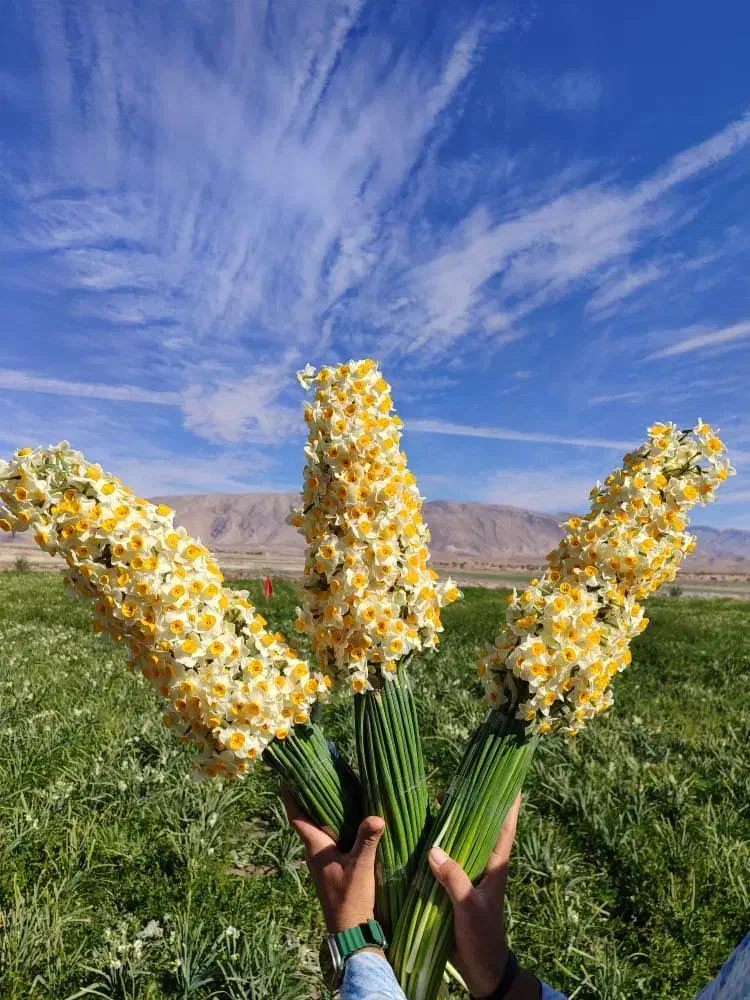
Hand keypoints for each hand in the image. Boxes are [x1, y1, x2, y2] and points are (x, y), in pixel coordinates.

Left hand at [283, 789, 385, 934]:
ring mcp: (323, 860)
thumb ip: (367, 840)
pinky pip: (330, 839)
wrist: (350, 930)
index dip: (290, 797)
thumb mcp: (360, 866)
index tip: (285, 777)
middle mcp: (315, 851)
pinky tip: (350, 820)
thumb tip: (376, 815)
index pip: (297, 817)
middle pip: (307, 819)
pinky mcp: (333, 868)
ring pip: (319, 830)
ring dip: (322, 812)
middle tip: (314, 774)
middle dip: (308, 798)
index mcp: (315, 847)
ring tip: (333, 790)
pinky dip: (336, 826)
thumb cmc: (350, 898)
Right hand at [428, 795, 536, 998]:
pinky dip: (437, 847)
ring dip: (453, 824)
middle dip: (475, 805)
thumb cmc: (483, 937)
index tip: (512, 781)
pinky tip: (421, 836)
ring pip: (464, 843)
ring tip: (437, 800)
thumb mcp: (469, 907)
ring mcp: (471, 877)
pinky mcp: (455, 888)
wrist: (482, 969)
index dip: (510, 806)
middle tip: (461, 781)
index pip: (506, 829)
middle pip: (482, 829)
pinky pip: (447, 861)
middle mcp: (485, 866)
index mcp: (496, 867)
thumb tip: (433, 849)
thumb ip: (453, 878)